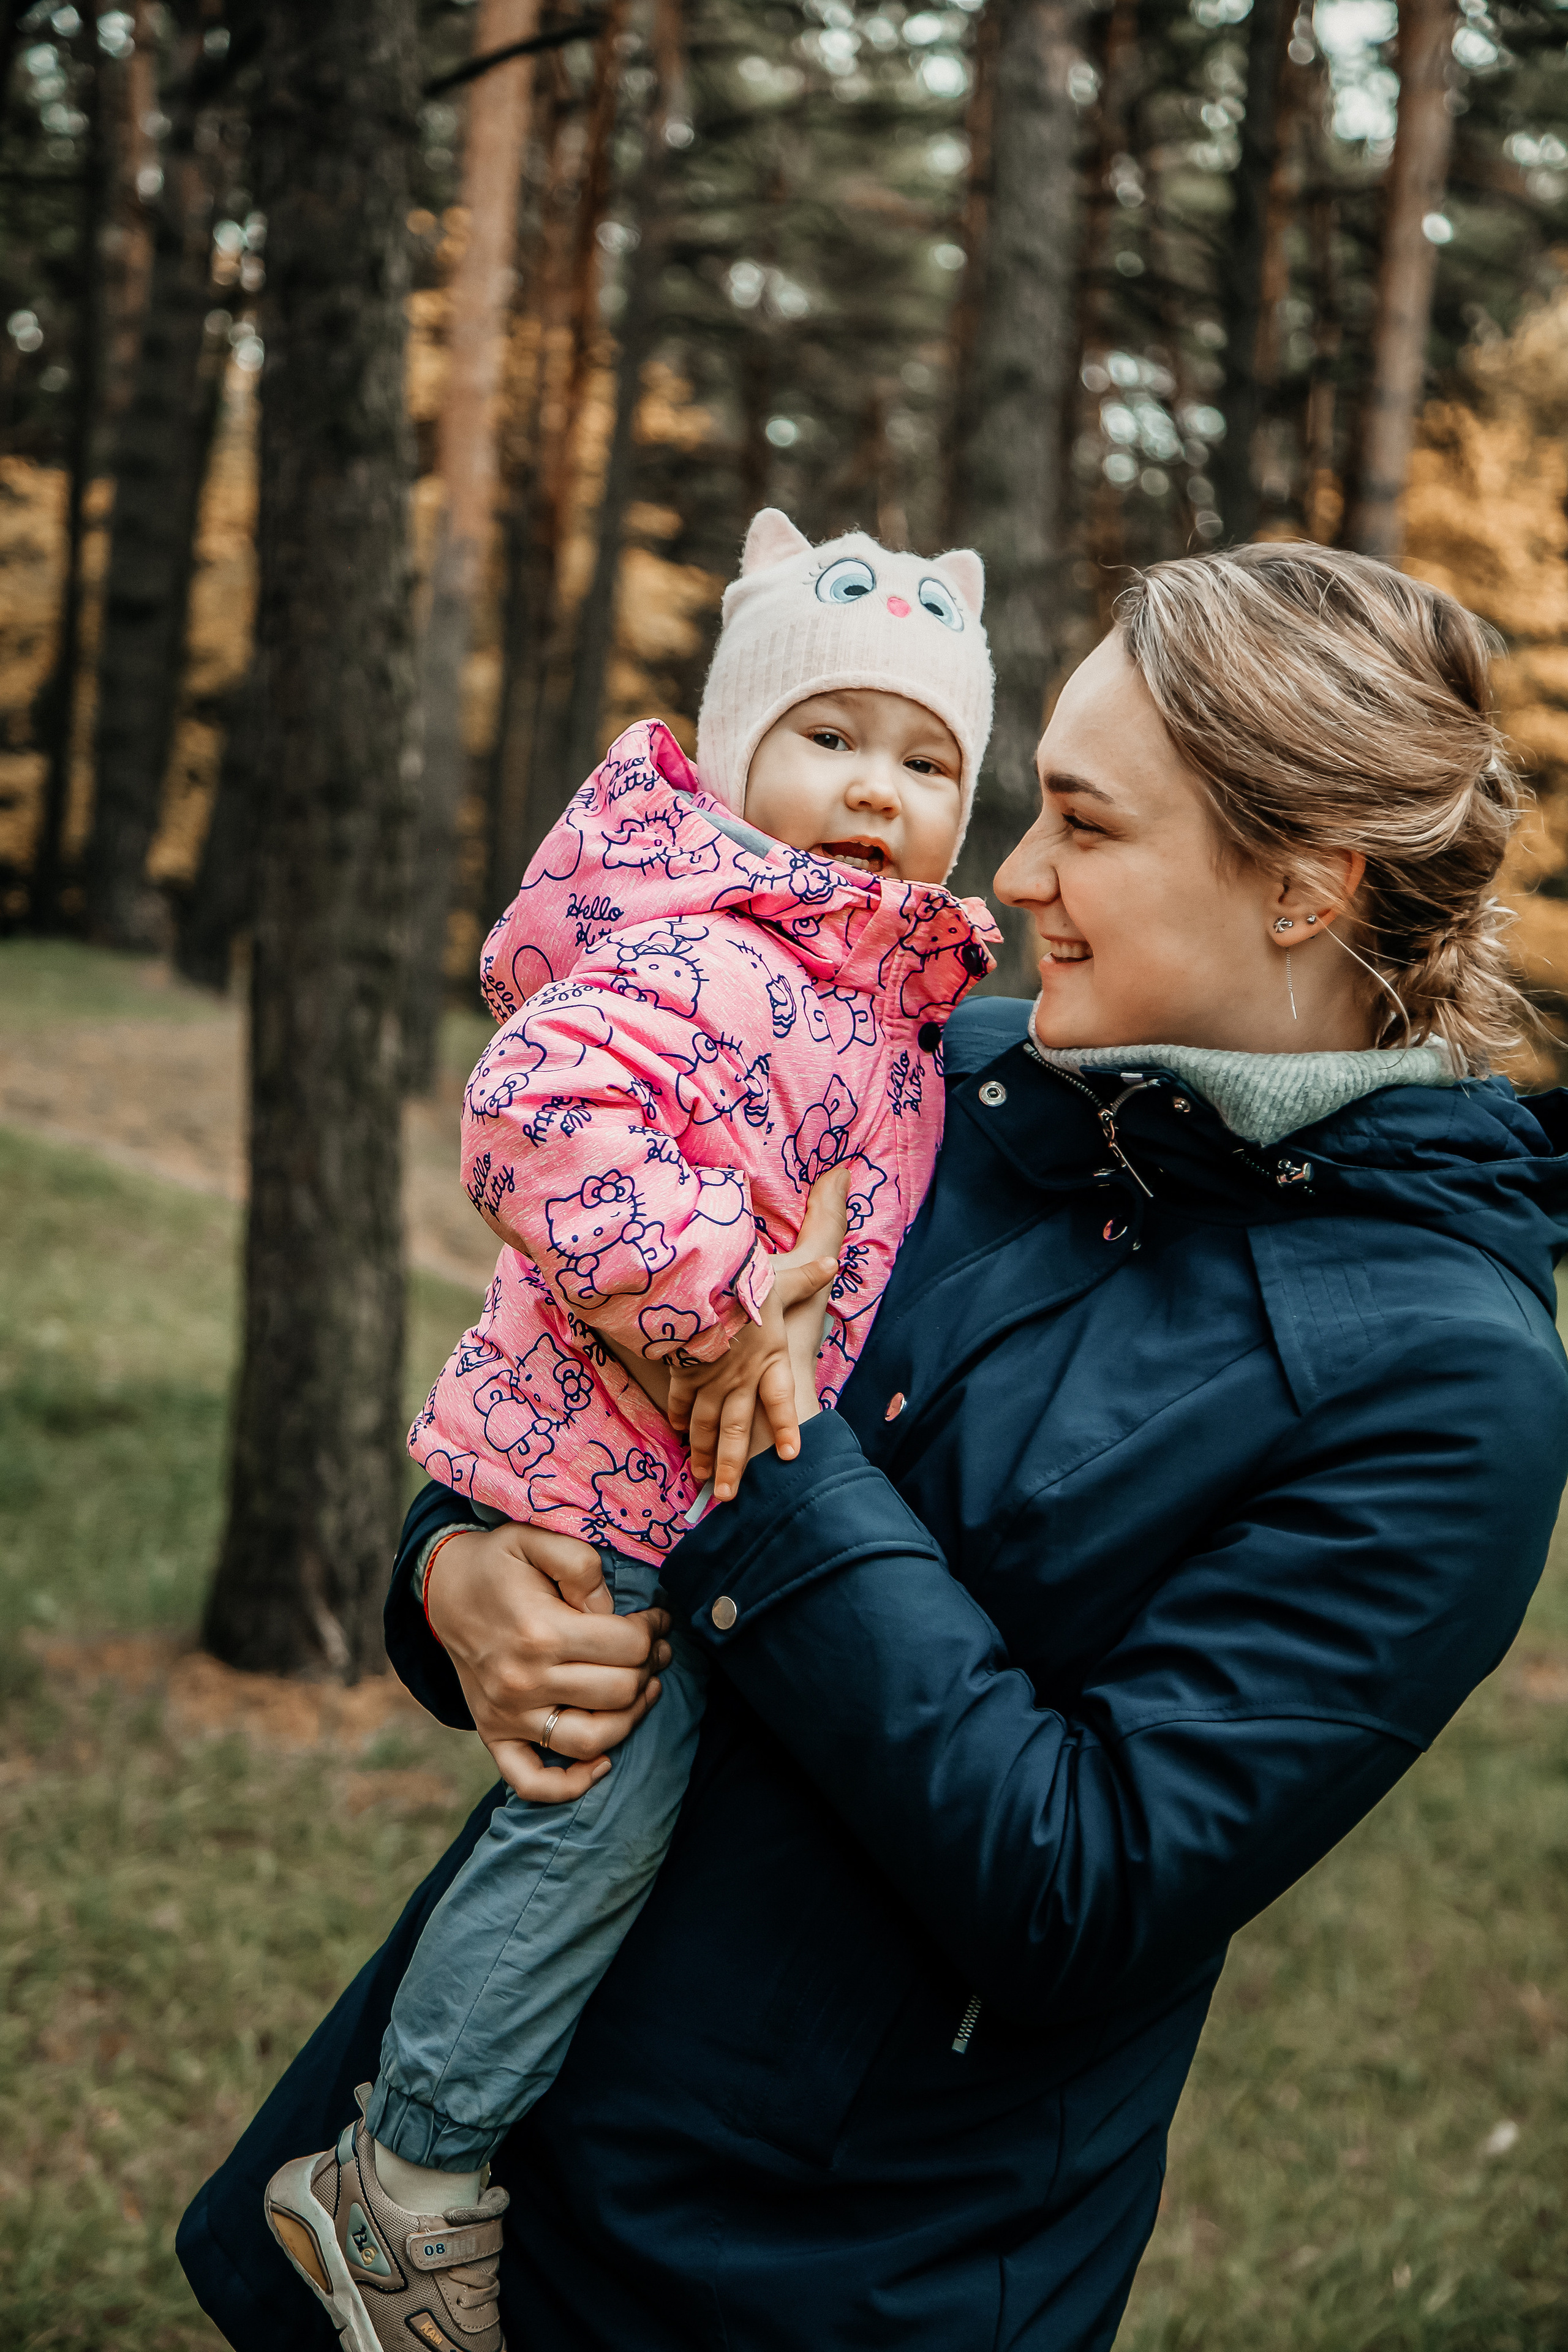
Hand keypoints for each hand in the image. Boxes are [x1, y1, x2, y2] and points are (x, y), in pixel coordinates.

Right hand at [424, 1519, 671, 1804]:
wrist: (442, 1590)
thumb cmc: (498, 1563)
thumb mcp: (536, 1539)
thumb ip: (581, 1565)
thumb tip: (612, 1611)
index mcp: (540, 1632)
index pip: (627, 1646)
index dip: (654, 1629)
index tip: (658, 1617)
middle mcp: (523, 1681)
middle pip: (619, 1692)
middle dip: (650, 1667)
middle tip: (655, 1648)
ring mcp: (507, 1715)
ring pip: (590, 1741)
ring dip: (632, 1718)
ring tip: (644, 1689)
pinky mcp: (494, 1735)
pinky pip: (532, 1781)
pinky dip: (571, 1785)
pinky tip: (603, 1762)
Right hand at [668, 1287, 818, 1503]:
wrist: (697, 1280)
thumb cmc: (740, 1280)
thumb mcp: (779, 1279)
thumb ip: (807, 1277)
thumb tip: (833, 1262)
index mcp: (768, 1359)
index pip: (781, 1401)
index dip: (787, 1429)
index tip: (792, 1456)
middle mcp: (740, 1378)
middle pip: (736, 1430)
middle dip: (732, 1466)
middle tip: (728, 1498)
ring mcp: (709, 1378)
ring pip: (704, 1424)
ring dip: (702, 1452)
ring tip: (702, 1478)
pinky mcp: (684, 1370)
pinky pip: (681, 1399)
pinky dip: (679, 1416)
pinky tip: (678, 1431)